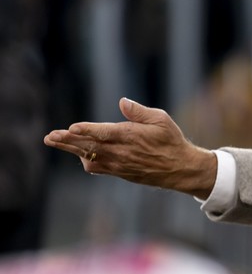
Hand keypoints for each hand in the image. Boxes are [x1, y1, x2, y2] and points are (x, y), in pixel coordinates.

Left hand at [44, 98, 216, 198]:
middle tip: (50, 136)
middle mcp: (122, 152)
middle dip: (68, 140)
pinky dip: (85, 160)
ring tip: (54, 141)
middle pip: (90, 146)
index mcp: (132, 136)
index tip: (71, 128)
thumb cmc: (172, 141)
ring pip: (89, 156)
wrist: (181, 169)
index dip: (87, 130)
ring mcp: (119, 164)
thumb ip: (139, 111)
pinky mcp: (120, 172)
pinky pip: (98, 168)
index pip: (104, 133)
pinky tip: (78, 154)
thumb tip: (122, 101)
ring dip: (71, 149)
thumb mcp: (162, 120)